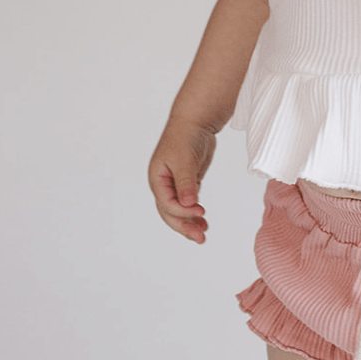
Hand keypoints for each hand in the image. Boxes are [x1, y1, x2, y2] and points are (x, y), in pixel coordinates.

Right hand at [148, 119, 216, 243]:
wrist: (195, 121)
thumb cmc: (185, 136)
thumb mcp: (184, 159)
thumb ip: (186, 182)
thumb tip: (189, 204)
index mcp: (157, 179)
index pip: (167, 203)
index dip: (182, 211)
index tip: (200, 211)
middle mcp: (163, 185)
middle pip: (170, 212)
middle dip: (184, 226)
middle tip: (200, 238)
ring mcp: (175, 184)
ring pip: (179, 210)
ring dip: (190, 223)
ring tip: (203, 234)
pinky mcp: (187, 182)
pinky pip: (188, 203)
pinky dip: (194, 212)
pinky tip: (203, 221)